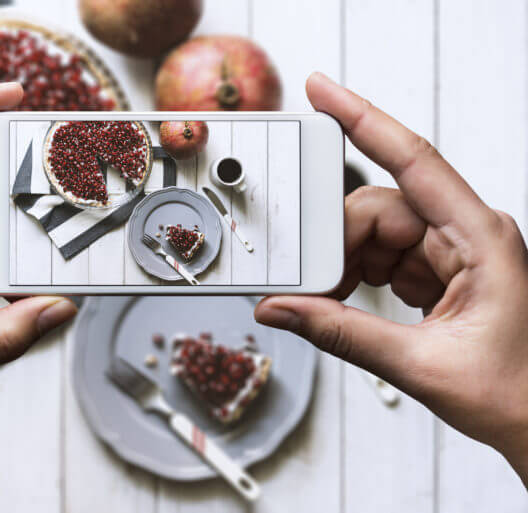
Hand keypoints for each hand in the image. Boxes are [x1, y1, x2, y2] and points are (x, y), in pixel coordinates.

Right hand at [255, 72, 527, 483]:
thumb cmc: (516, 393)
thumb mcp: (420, 365)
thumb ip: (342, 333)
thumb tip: (283, 309)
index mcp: (480, 237)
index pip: (414, 160)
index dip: (363, 118)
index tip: (321, 92)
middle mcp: (466, 233)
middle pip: (378, 207)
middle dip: (336, 242)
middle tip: (310, 283)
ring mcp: (451, 251)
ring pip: (374, 232)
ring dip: (344, 264)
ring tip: (330, 302)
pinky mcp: (438, 270)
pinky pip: (382, 255)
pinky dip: (355, 276)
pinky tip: (347, 300)